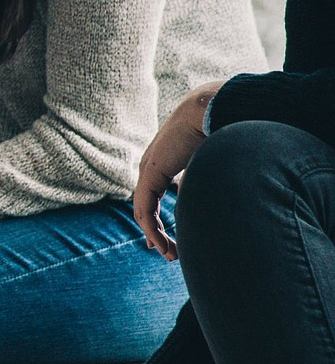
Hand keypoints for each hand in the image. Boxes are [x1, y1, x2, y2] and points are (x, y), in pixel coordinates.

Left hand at [133, 81, 222, 260]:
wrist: (209, 109)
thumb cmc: (218, 129)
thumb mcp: (212, 161)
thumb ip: (208, 180)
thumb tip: (219, 198)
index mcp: (165, 162)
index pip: (154, 194)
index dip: (158, 218)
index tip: (167, 239)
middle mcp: (152, 166)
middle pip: (145, 205)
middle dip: (155, 231)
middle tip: (166, 252)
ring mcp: (147, 170)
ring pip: (144, 211)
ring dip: (157, 235)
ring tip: (170, 254)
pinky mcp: (149, 175)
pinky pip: (144, 209)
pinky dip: (152, 229)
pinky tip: (162, 244)